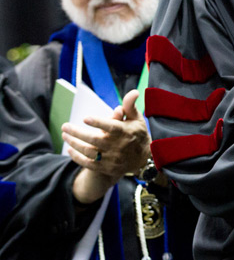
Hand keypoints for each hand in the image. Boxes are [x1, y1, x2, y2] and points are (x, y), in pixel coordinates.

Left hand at [62, 90, 150, 204]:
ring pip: (89, 151)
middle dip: (77, 133)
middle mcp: (117, 146)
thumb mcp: (136, 118)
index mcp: (125, 132)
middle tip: (65, 126)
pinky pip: (89, 164)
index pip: (111, 127)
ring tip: (65, 135)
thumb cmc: (137, 133)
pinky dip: (78, 157)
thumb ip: (130, 106)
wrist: (143, 158)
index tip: (85, 118)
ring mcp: (111, 158)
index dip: (98, 123)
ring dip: (74, 144)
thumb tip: (133, 91)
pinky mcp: (106, 168)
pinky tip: (70, 150)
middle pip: (94, 139)